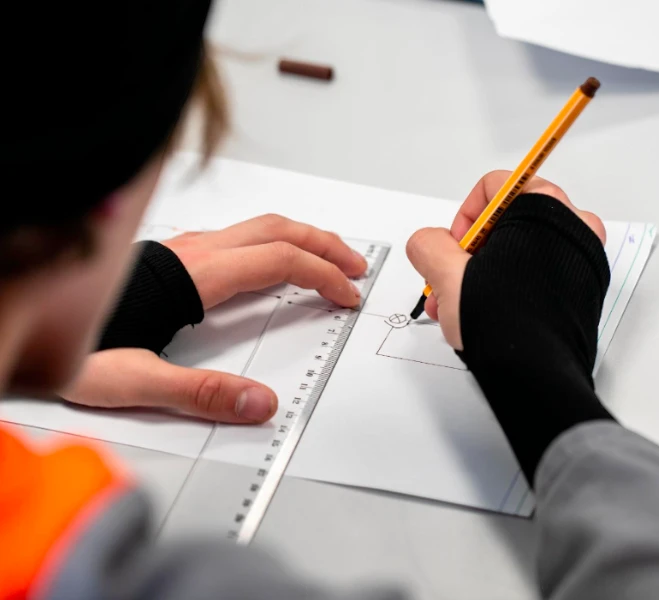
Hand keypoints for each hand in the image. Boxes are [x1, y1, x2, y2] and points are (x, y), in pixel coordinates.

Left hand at [62, 214, 366, 422]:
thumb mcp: (128, 381)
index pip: (279, 260)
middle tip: (355, 266)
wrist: (25, 304)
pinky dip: (276, 242)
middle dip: (325, 244)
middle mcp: (195, 252)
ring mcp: (186, 247)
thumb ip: (198, 394)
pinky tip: (273, 264)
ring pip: (260, 225)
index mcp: (195, 276)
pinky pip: (242, 234)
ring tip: (328, 258)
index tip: (347, 294)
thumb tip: (260, 403)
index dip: (323, 275)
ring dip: (303, 238)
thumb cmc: (70, 343)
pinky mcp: (178, 252)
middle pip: (278, 229)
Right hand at [405, 171, 604, 349]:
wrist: (536, 371)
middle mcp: (572, 229)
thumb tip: (428, 243)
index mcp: (545, 208)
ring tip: (457, 304)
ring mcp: (580, 262)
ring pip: (519, 254)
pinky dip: (507, 288)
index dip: (464, 216)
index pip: (495, 187)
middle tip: (451, 278)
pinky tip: (482, 313)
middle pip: (506, 224)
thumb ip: (429, 245)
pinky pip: (536, 276)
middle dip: (469, 254)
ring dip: (482, 275)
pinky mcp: (581, 291)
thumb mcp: (447, 273)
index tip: (452, 244)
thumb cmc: (508, 321)